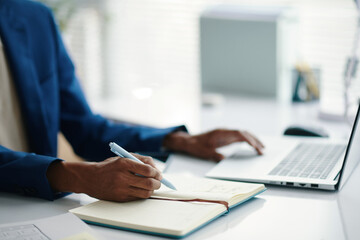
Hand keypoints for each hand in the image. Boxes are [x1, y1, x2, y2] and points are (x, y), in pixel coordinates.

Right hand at [47, 154, 161, 201]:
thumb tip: (156, 167)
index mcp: (123, 163)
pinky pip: (137, 198)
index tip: (158, 173)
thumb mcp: (123, 157)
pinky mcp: (120, 198)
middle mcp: (122, 176)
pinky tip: (142, 189)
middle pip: (148, 183)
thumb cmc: (109, 167)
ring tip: (152, 186)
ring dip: (152, 190)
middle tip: (158, 181)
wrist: (90, 178)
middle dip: (158, 183)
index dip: (156, 172)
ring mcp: (121, 189)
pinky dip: (143, 194)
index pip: (147, 169)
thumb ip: (140, 159)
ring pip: (145, 193)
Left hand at [163, 129, 263, 161]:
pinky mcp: (225, 136)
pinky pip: (239, 137)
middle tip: (263, 149)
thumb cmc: (196, 146)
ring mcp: (226, 133)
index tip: (255, 146)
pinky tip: (252, 147)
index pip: (239, 133)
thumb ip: (215, 155)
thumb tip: (224, 159)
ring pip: (243, 134)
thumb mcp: (205, 152)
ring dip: (252, 140)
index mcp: (221, 133)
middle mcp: (225, 131)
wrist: (189, 141)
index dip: (249, 139)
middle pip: (243, 133)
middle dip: (254, 140)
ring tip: (261, 148)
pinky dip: (247, 141)